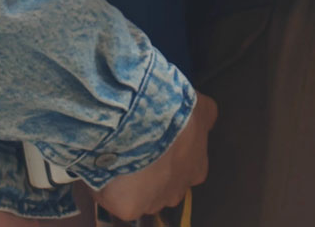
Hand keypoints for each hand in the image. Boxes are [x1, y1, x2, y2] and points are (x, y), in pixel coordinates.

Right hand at [94, 88, 215, 220]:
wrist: (144, 120)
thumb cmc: (175, 112)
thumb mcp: (200, 107)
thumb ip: (205, 117)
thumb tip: (208, 118)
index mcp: (196, 169)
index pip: (183, 170)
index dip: (167, 158)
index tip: (154, 144)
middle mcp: (178, 192)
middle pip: (161, 188)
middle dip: (150, 174)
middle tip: (135, 150)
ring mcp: (153, 202)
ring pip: (139, 196)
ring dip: (129, 182)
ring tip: (117, 156)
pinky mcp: (130, 208)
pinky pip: (114, 200)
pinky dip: (107, 185)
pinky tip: (106, 165)